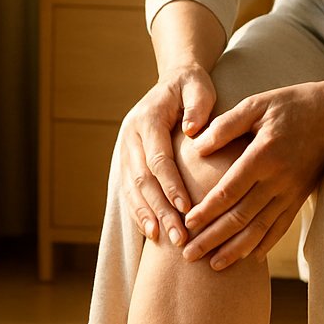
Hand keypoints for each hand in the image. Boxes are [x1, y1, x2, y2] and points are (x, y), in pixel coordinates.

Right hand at [118, 63, 216, 246]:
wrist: (173, 83)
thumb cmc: (191, 87)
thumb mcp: (198, 86)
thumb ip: (198, 104)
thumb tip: (193, 131)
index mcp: (147, 119)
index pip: (157, 158)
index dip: (170, 184)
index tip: (186, 208)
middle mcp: (130, 136)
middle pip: (143, 180)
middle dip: (160, 210)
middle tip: (178, 236)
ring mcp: (126, 150)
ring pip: (133, 189)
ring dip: (148, 216)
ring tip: (164, 240)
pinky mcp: (127, 162)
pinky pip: (130, 191)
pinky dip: (139, 212)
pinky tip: (152, 233)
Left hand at [181, 80, 323, 269]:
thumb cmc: (292, 104)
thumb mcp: (256, 104)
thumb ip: (225, 125)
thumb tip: (196, 147)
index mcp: (264, 155)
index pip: (229, 191)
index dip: (206, 211)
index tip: (186, 224)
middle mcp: (279, 180)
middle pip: (241, 217)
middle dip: (212, 239)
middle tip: (188, 256)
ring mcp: (292, 192)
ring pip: (260, 229)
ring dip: (235, 249)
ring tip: (213, 266)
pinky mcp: (300, 197)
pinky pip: (281, 227)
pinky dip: (264, 244)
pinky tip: (249, 258)